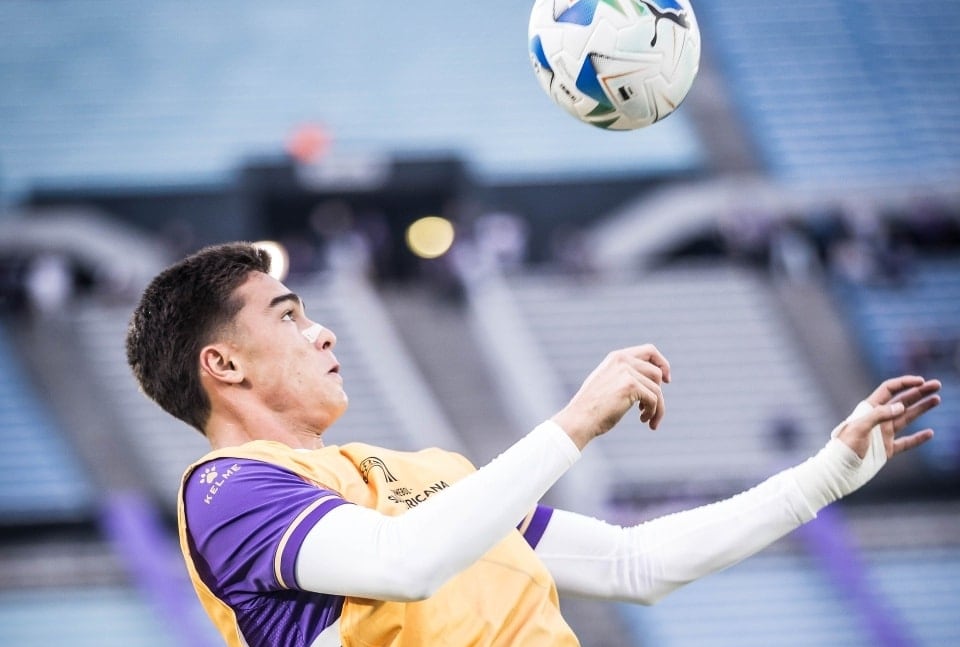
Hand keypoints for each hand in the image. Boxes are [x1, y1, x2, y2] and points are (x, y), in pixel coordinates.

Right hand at [552, 344, 670, 449]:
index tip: (666, 380)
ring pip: (657, 389)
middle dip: (660, 390)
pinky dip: (653, 412)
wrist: (579, 418)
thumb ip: (624, 376)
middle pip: (657, 371)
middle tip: (654, 405)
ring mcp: (626, 372)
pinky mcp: (631, 386)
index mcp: (616, 357)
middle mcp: (622, 360)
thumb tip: (649, 382)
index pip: (649, 350)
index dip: (662, 363)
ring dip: (657, 407)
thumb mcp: (606, 383)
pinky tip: (643, 421)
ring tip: (647, 418)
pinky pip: (654, 399)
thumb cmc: (591, 407)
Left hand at [835, 375, 940, 459]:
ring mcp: (884, 434)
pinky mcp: (888, 449)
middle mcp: (878, 419)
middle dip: (919, 392)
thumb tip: (900, 406)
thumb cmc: (844, 446)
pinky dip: (919, 438)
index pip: (889, 390)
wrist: (840, 469)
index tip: (921, 381)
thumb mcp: (859, 427)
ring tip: (937, 399)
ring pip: (907, 418)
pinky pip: (907, 442)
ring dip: (922, 408)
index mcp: (869, 409)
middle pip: (902, 401)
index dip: (905, 383)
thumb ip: (878, 415)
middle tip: (936, 384)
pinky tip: (930, 433)